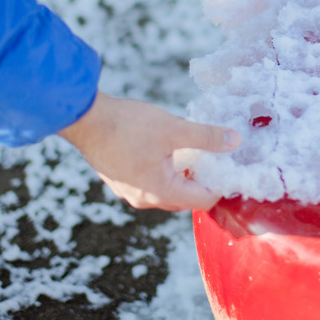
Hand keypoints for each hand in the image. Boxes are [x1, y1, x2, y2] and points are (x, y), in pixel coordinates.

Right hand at [58, 92, 241, 210]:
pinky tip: (171, 149)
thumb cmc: (127, 125)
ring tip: (197, 151)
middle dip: (204, 180)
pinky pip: (153, 183)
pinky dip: (167, 171)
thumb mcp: (173, 128)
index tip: (232, 165)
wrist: (84, 118)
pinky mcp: (121, 180)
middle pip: (186, 198)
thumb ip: (206, 137)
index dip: (222, 184)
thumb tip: (235, 142)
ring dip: (185, 175)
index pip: (203, 200)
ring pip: (169, 190)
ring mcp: (130, 191)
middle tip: (219, 157)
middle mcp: (145, 199)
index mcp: (160, 192)